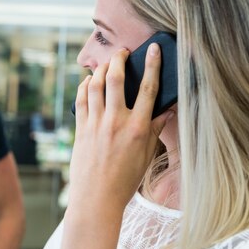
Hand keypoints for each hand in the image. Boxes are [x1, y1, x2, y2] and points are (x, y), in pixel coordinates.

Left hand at [68, 45, 172, 212]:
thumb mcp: (146, 156)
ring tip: (106, 64)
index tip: (154, 49)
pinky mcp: (80, 129)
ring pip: (96, 85)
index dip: (153, 65)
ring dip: (101, 69)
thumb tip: (167, 110)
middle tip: (122, 51)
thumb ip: (155, 130)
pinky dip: (85, 86)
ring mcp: (96, 124)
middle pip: (117, 78)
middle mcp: (116, 122)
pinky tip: (89, 81)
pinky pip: (81, 99)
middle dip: (119, 59)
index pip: (149, 89)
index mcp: (138, 128)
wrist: (96, 199)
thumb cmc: (124, 181)